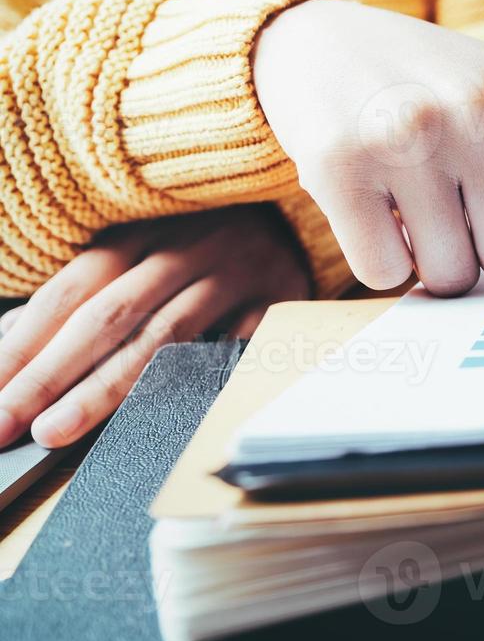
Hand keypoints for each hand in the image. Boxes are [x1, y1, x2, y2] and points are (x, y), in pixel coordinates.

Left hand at [0, 205, 309, 448]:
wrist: (297, 211)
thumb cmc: (206, 241)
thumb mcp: (142, 250)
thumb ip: (83, 294)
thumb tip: (10, 342)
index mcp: (138, 233)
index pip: (68, 293)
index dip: (23, 347)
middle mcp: (183, 247)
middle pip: (107, 315)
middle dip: (50, 375)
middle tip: (8, 425)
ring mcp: (233, 269)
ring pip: (163, 333)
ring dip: (106, 386)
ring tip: (59, 429)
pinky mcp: (278, 292)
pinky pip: (238, 339)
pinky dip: (205, 371)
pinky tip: (166, 409)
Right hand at [253, 0, 483, 303]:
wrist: (315, 38)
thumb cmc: (430, 86)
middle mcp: (482, 110)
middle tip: (454, 201)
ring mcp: (411, 134)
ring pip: (453, 274)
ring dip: (433, 257)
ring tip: (413, 196)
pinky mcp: (341, 164)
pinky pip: (387, 273)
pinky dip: (381, 258)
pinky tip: (371, 202)